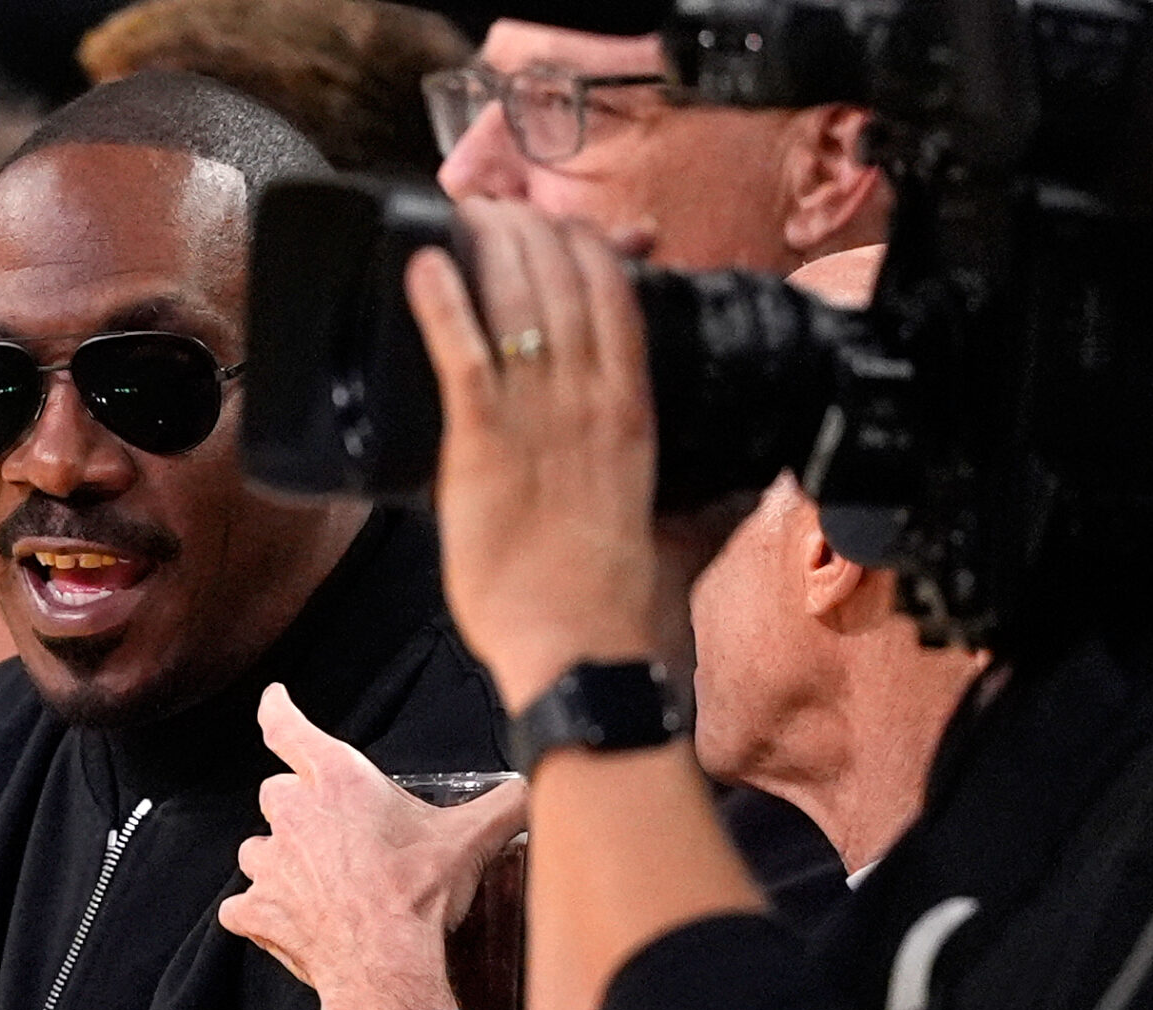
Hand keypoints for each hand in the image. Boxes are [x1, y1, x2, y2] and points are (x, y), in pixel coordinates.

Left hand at [219, 684, 527, 1009]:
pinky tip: (290, 920)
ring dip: (283, 860)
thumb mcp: (471, 840)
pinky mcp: (256, 909)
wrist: (386, 963)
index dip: (277, 708)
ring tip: (322, 882)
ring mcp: (268, 863)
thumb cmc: (418, 896)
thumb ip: (506, 804)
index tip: (273, 699)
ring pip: (259, 848)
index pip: (287, 726)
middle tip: (341, 837)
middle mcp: (293, 813)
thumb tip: (535, 789)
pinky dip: (261, 912)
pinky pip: (243, 906)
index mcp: (337, 780)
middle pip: (278, 793)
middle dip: (303, 810)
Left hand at [404, 204, 666, 711]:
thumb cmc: (615, 607)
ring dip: (489, 245)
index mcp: (633, 415)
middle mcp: (591, 404)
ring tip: (463, 213)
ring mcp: (539, 422)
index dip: (589, 248)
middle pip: (567, 281)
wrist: (585, 659)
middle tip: (496, 207)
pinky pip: (464, 358)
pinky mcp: (484, 449)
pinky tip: (423, 267)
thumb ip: (689, 496)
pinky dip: (443, 305)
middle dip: (531, 229)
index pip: (619, 300)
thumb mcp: (672, 529)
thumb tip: (729, 487)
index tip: (561, 228)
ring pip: (520, 300)